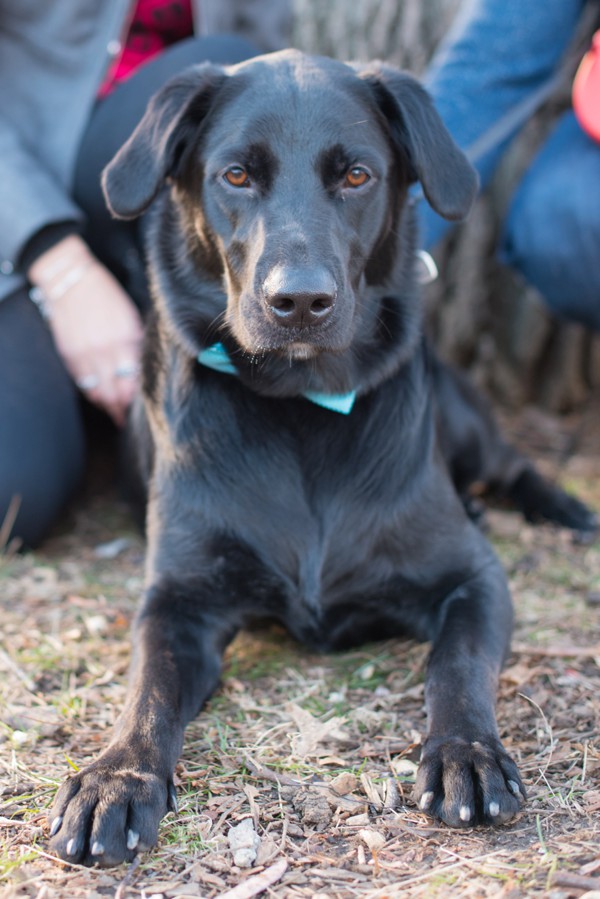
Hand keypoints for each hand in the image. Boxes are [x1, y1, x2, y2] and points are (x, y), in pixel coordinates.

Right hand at [28, 236, 142, 424]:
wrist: (71, 279)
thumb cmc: (106, 295)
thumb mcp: (132, 315)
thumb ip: (139, 342)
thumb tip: (146, 366)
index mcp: (128, 338)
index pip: (137, 380)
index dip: (141, 397)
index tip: (148, 407)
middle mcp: (108, 350)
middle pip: (118, 393)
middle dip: (125, 408)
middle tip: (132, 417)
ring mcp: (86, 354)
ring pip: (99, 393)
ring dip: (109, 406)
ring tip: (117, 413)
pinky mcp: (70, 355)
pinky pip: (83, 385)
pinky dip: (93, 395)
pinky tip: (101, 399)